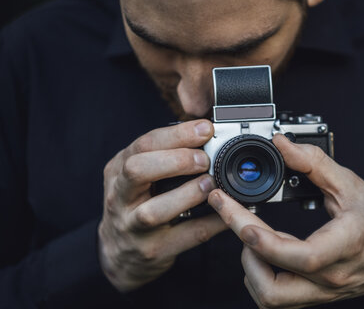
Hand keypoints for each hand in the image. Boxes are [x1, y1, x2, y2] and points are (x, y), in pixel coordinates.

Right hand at [98, 120, 226, 291]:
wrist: (119, 254)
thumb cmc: (134, 205)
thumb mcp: (137, 177)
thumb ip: (161, 156)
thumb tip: (205, 134)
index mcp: (118, 171)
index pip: (143, 145)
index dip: (177, 135)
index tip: (206, 129)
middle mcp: (120, 197)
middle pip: (136, 171)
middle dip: (175, 160)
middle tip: (204, 159)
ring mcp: (133, 227)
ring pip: (153, 211)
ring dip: (186, 195)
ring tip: (209, 184)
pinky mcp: (152, 251)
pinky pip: (184, 238)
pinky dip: (209, 224)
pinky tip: (225, 215)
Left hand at [208, 134, 363, 307]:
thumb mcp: (350, 184)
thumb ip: (313, 162)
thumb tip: (282, 144)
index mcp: (344, 244)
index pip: (297, 254)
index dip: (257, 235)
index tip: (231, 208)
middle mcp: (330, 275)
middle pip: (272, 281)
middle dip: (242, 245)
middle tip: (231, 214)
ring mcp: (321, 291)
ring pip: (270, 298)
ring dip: (250, 267)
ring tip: (251, 237)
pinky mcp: (313, 295)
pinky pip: (276, 297)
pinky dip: (259, 275)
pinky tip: (263, 251)